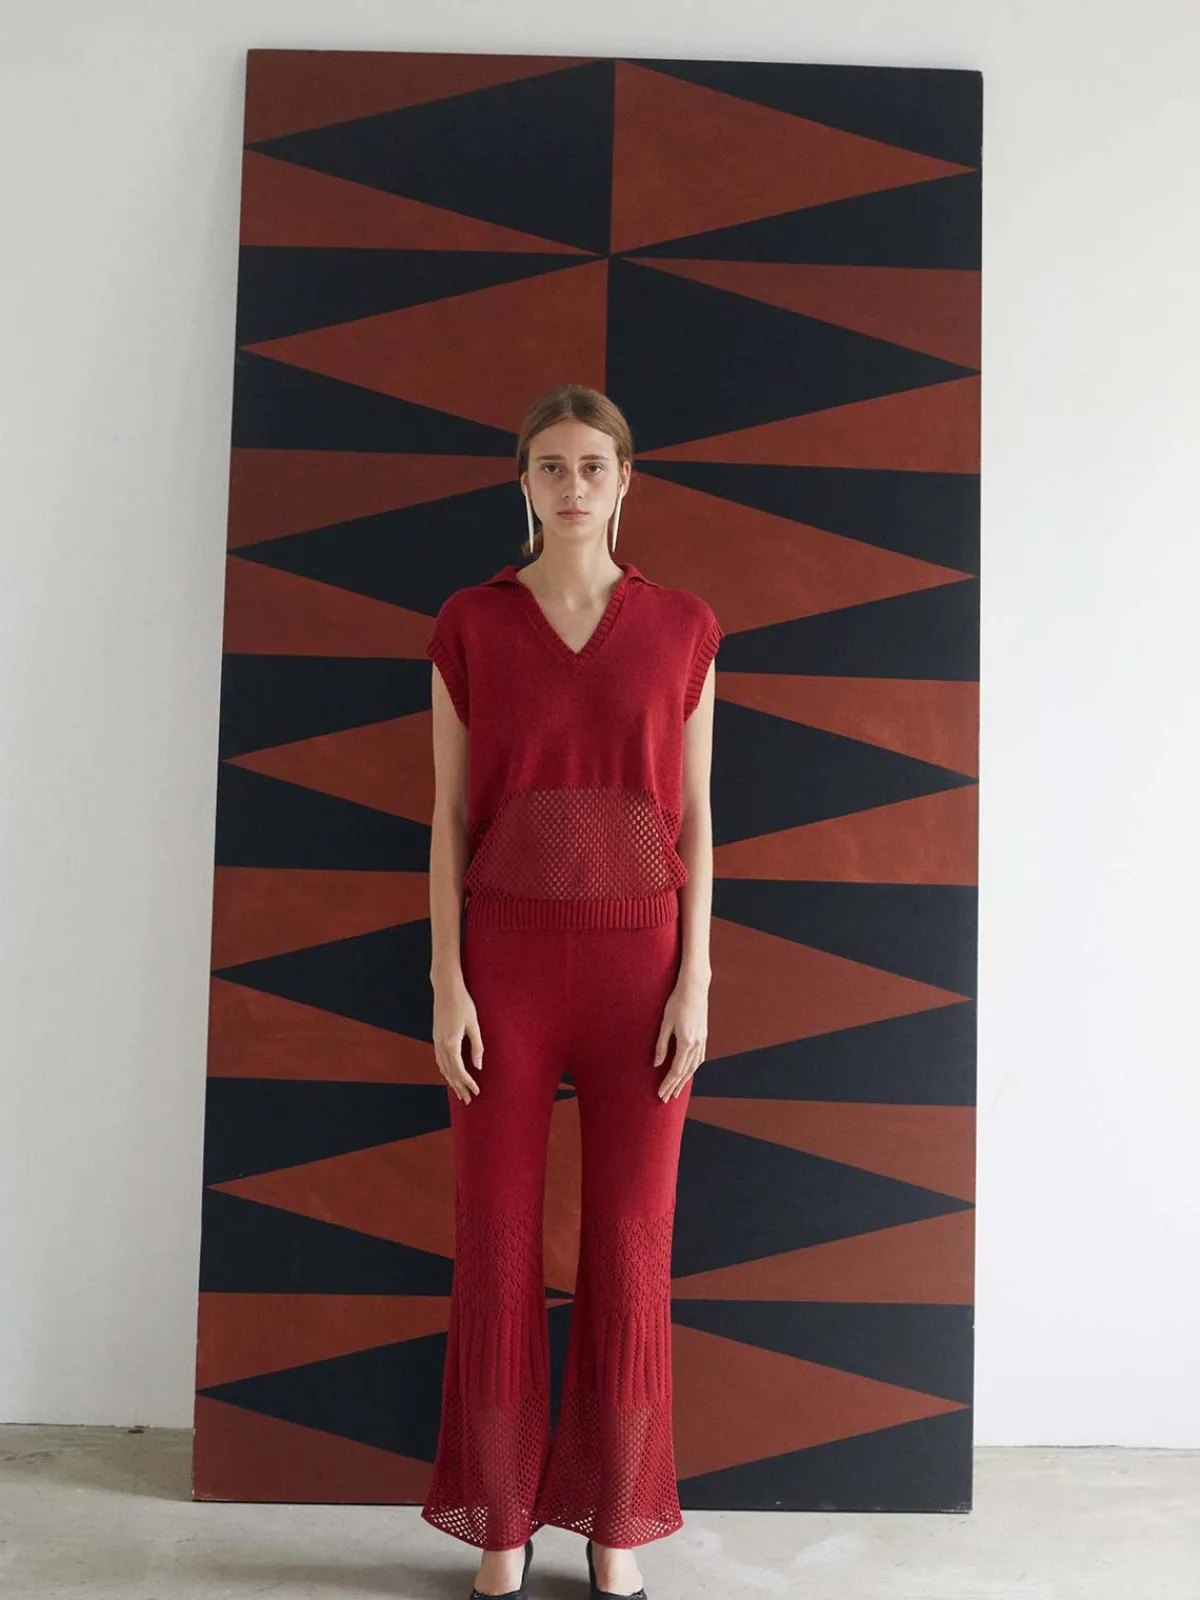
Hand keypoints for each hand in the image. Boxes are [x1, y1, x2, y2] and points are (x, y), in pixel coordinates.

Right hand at [432, 977, 484, 1103]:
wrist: (446, 987)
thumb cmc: (463, 1003)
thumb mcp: (474, 1024)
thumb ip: (477, 1046)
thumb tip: (478, 1065)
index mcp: (451, 1043)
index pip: (459, 1070)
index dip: (467, 1082)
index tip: (476, 1091)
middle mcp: (441, 1044)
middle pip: (449, 1072)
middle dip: (459, 1087)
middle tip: (468, 1100)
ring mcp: (436, 1040)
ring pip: (442, 1067)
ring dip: (451, 1081)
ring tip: (460, 1092)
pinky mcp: (436, 1036)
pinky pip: (439, 1059)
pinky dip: (445, 1070)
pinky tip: (450, 1074)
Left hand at [653, 978, 708, 1100]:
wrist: (694, 987)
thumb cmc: (676, 1002)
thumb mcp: (665, 1023)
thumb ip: (661, 1045)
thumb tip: (656, 1063)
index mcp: (686, 1042)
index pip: (676, 1070)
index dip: (668, 1083)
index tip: (660, 1093)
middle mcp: (696, 1045)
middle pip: (685, 1072)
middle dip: (675, 1087)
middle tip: (666, 1099)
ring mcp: (702, 1041)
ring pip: (694, 1067)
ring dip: (684, 1080)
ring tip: (677, 1091)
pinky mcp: (703, 1036)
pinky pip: (699, 1058)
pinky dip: (693, 1069)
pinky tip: (688, 1072)